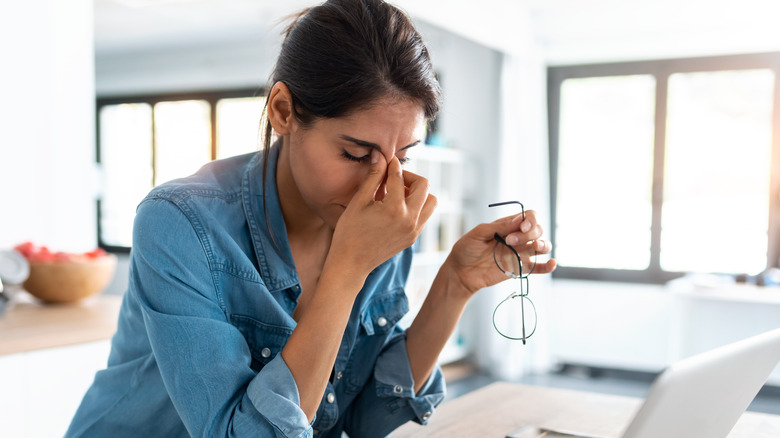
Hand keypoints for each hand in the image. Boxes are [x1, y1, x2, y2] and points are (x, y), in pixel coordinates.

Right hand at [328, 149, 436, 276]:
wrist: (351, 263)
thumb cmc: (349, 232)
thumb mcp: (359, 201)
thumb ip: (373, 177)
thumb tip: (380, 155)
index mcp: (394, 209)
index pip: (399, 177)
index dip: (392, 165)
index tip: (386, 159)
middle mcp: (410, 220)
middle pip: (424, 186)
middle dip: (409, 177)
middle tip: (393, 178)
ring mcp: (414, 231)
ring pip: (431, 201)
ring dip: (418, 192)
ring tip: (398, 193)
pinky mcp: (413, 238)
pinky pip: (424, 215)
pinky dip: (416, 206)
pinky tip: (397, 206)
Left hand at [446, 210, 555, 296]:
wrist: (461, 272)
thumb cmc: (466, 250)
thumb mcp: (478, 233)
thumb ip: (499, 227)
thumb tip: (518, 220)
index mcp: (508, 225)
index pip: (529, 217)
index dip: (530, 220)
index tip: (521, 226)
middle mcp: (517, 238)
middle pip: (537, 230)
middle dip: (528, 233)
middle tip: (509, 241)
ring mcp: (520, 253)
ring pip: (542, 246)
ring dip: (543, 244)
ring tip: (535, 247)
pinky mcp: (520, 269)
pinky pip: (539, 267)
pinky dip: (548, 266)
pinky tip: (551, 263)